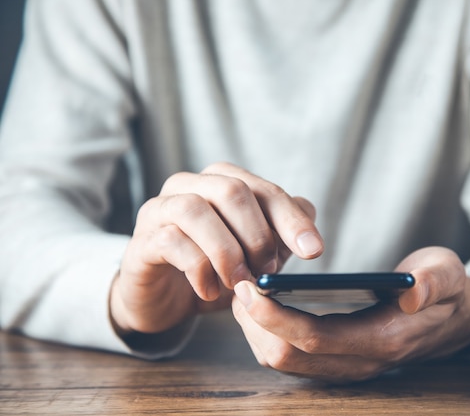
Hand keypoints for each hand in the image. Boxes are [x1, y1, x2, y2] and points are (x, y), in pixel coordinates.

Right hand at [110, 162, 323, 334]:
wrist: (165, 300)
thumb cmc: (214, 270)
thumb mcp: (254, 255)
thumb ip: (280, 235)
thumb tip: (308, 221)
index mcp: (221, 182)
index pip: (265, 190)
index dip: (291, 219)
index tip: (314, 251)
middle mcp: (189, 185)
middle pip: (231, 190)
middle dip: (257, 234)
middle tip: (266, 271)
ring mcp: (160, 210)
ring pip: (195, 210)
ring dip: (226, 251)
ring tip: (239, 283)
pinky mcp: (142, 240)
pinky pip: (170, 242)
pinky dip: (198, 269)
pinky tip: (209, 290)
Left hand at [232, 247, 469, 381]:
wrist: (454, 318)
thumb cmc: (445, 290)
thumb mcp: (449, 274)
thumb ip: (436, 282)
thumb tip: (414, 295)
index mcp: (383, 339)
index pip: (316, 338)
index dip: (277, 317)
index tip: (249, 288)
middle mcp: (359, 362)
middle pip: (288, 357)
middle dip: (254, 324)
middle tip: (237, 284)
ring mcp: (346, 365)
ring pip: (282, 361)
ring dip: (255, 330)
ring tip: (243, 293)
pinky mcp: (336, 360)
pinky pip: (289, 357)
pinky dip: (267, 333)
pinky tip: (261, 305)